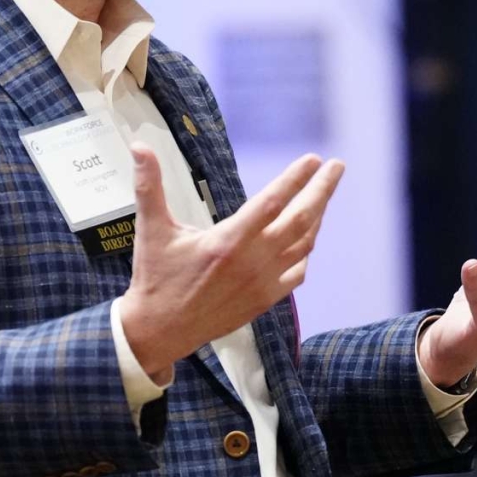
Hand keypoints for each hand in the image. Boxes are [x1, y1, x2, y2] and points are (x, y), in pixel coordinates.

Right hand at [119, 147, 341, 380]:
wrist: (160, 330)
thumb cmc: (156, 278)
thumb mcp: (151, 229)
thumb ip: (149, 186)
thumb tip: (139, 147)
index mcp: (227, 241)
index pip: (271, 202)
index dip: (295, 179)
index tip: (313, 159)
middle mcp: (251, 262)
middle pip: (300, 220)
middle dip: (322, 190)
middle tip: (337, 167)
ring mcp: (263, 283)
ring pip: (303, 245)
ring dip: (318, 218)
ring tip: (324, 196)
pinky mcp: (264, 300)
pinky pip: (297, 272)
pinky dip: (306, 251)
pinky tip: (307, 238)